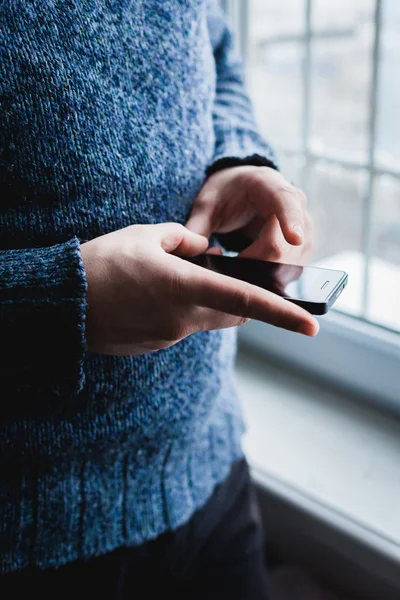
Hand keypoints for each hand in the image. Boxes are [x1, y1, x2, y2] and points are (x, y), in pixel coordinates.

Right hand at [81, 223, 318, 354]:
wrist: (63, 304)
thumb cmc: (101, 264)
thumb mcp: (145, 236)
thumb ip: (186, 240)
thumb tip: (206, 250)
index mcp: (187, 289)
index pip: (247, 302)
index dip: (283, 314)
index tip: (312, 326)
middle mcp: (184, 319)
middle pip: (233, 314)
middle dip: (243, 300)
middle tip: (230, 276)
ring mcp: (170, 335)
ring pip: (207, 320)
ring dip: (207, 302)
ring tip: (174, 278)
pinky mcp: (156, 343)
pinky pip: (181, 326)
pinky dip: (181, 310)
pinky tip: (152, 295)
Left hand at [186, 166, 311, 263]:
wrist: (243, 191)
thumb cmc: (226, 194)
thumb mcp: (206, 204)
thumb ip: (196, 227)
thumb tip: (193, 255)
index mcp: (271, 186)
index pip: (287, 203)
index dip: (291, 222)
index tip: (294, 238)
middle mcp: (296, 207)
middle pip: (283, 247)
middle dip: (252, 265)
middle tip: (224, 266)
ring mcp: (304, 230)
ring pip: (287, 265)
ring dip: (258, 273)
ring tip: (232, 263)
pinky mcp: (302, 250)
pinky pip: (288, 271)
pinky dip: (266, 276)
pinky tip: (247, 270)